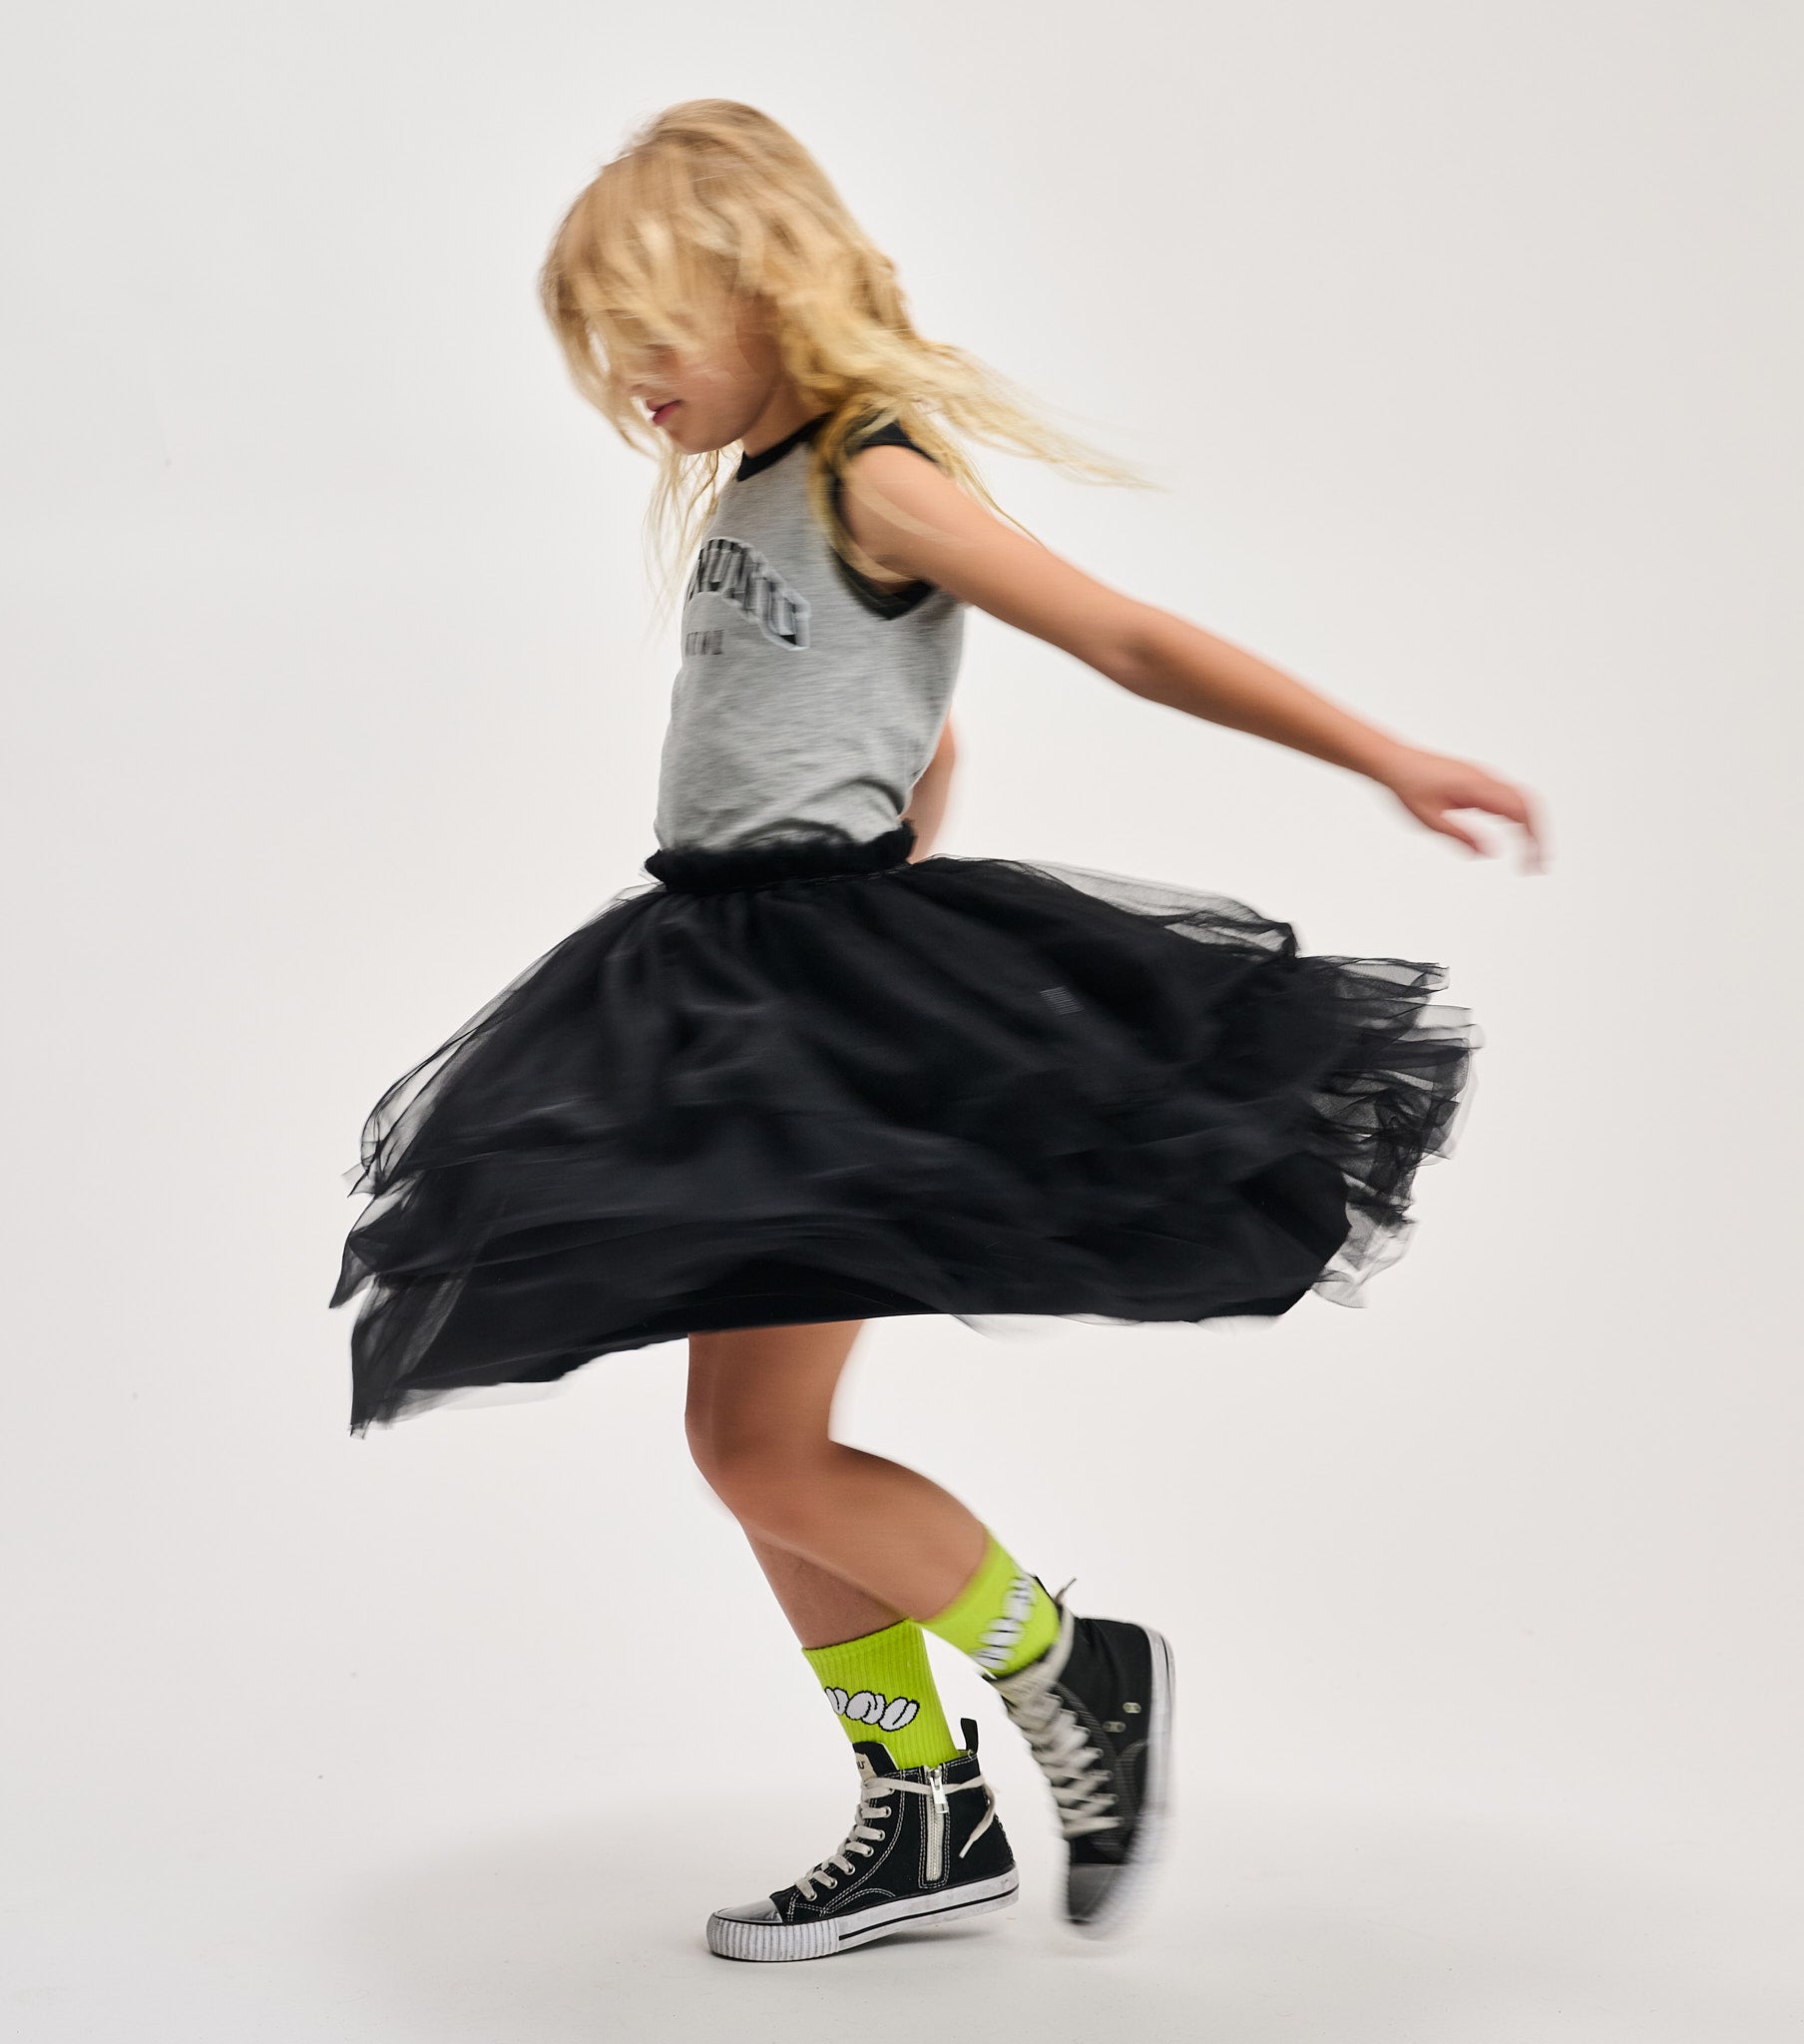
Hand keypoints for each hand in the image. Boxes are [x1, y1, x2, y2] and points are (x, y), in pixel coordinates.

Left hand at [1378, 747, 1544, 871]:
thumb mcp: (1430, 819)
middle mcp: (1487, 778)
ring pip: (1521, 800)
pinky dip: (1518, 818)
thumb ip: (1460, 836)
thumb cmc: (1408, 786)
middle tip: (1538, 865)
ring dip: (1530, 827)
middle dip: (1539, 835)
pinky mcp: (1480, 781)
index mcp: (1478, 786)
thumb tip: (1488, 854)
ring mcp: (1485, 778)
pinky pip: (1508, 797)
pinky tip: (1515, 838)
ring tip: (1530, 856)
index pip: (1520, 812)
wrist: (1395, 762)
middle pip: (1528, 805)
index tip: (1533, 863)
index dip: (1533, 839)